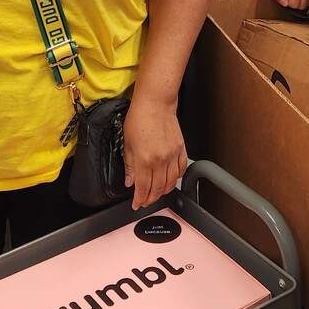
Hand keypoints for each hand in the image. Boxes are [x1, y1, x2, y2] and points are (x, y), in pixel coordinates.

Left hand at [121, 95, 187, 210]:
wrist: (156, 104)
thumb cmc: (140, 118)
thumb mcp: (127, 143)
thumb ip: (129, 165)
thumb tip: (130, 181)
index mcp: (145, 160)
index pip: (143, 188)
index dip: (139, 200)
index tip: (136, 204)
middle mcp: (160, 160)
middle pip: (158, 189)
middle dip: (150, 199)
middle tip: (145, 202)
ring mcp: (172, 155)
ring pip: (171, 183)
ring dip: (163, 192)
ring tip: (157, 194)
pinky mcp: (181, 149)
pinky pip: (181, 170)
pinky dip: (176, 178)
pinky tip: (171, 180)